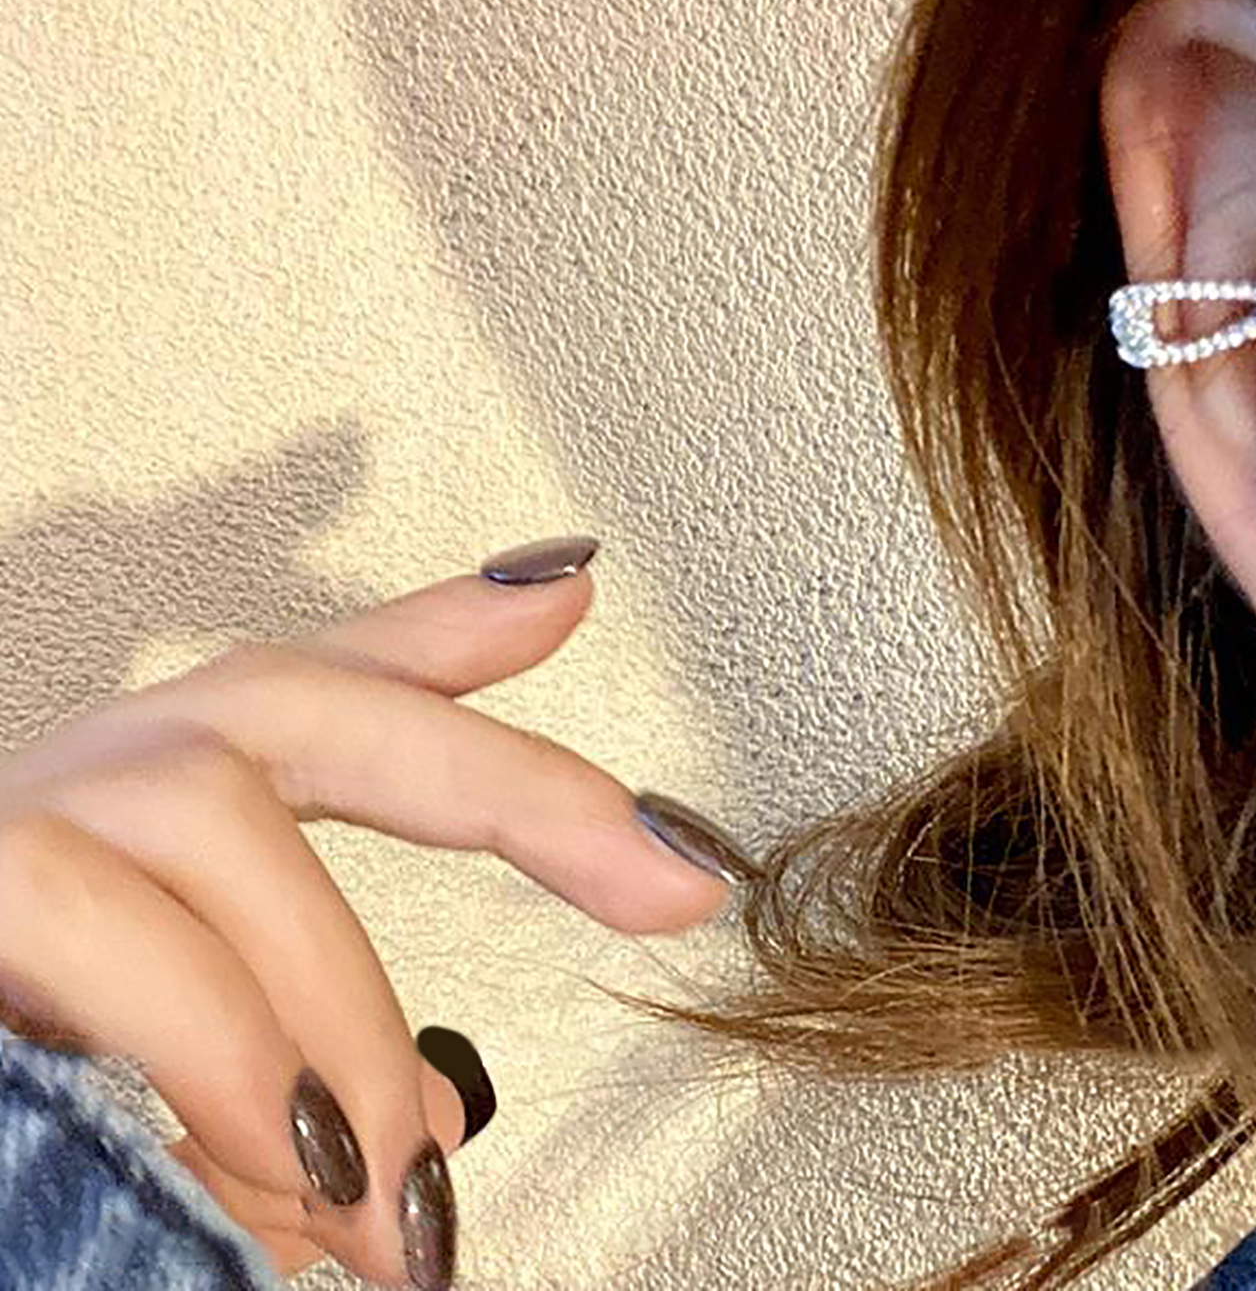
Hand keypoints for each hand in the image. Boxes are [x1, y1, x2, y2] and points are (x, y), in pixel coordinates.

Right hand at [0, 537, 736, 1287]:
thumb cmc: (24, 1064)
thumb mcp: (185, 1053)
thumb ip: (297, 1047)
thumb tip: (431, 1136)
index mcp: (167, 802)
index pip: (320, 683)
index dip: (452, 622)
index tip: (576, 586)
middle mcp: (92, 776)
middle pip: (307, 704)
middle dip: (505, 781)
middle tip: (665, 877)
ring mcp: (13, 820)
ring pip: (217, 827)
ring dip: (333, 1012)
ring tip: (394, 1195)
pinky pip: (99, 932)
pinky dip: (213, 1048)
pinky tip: (277, 1158)